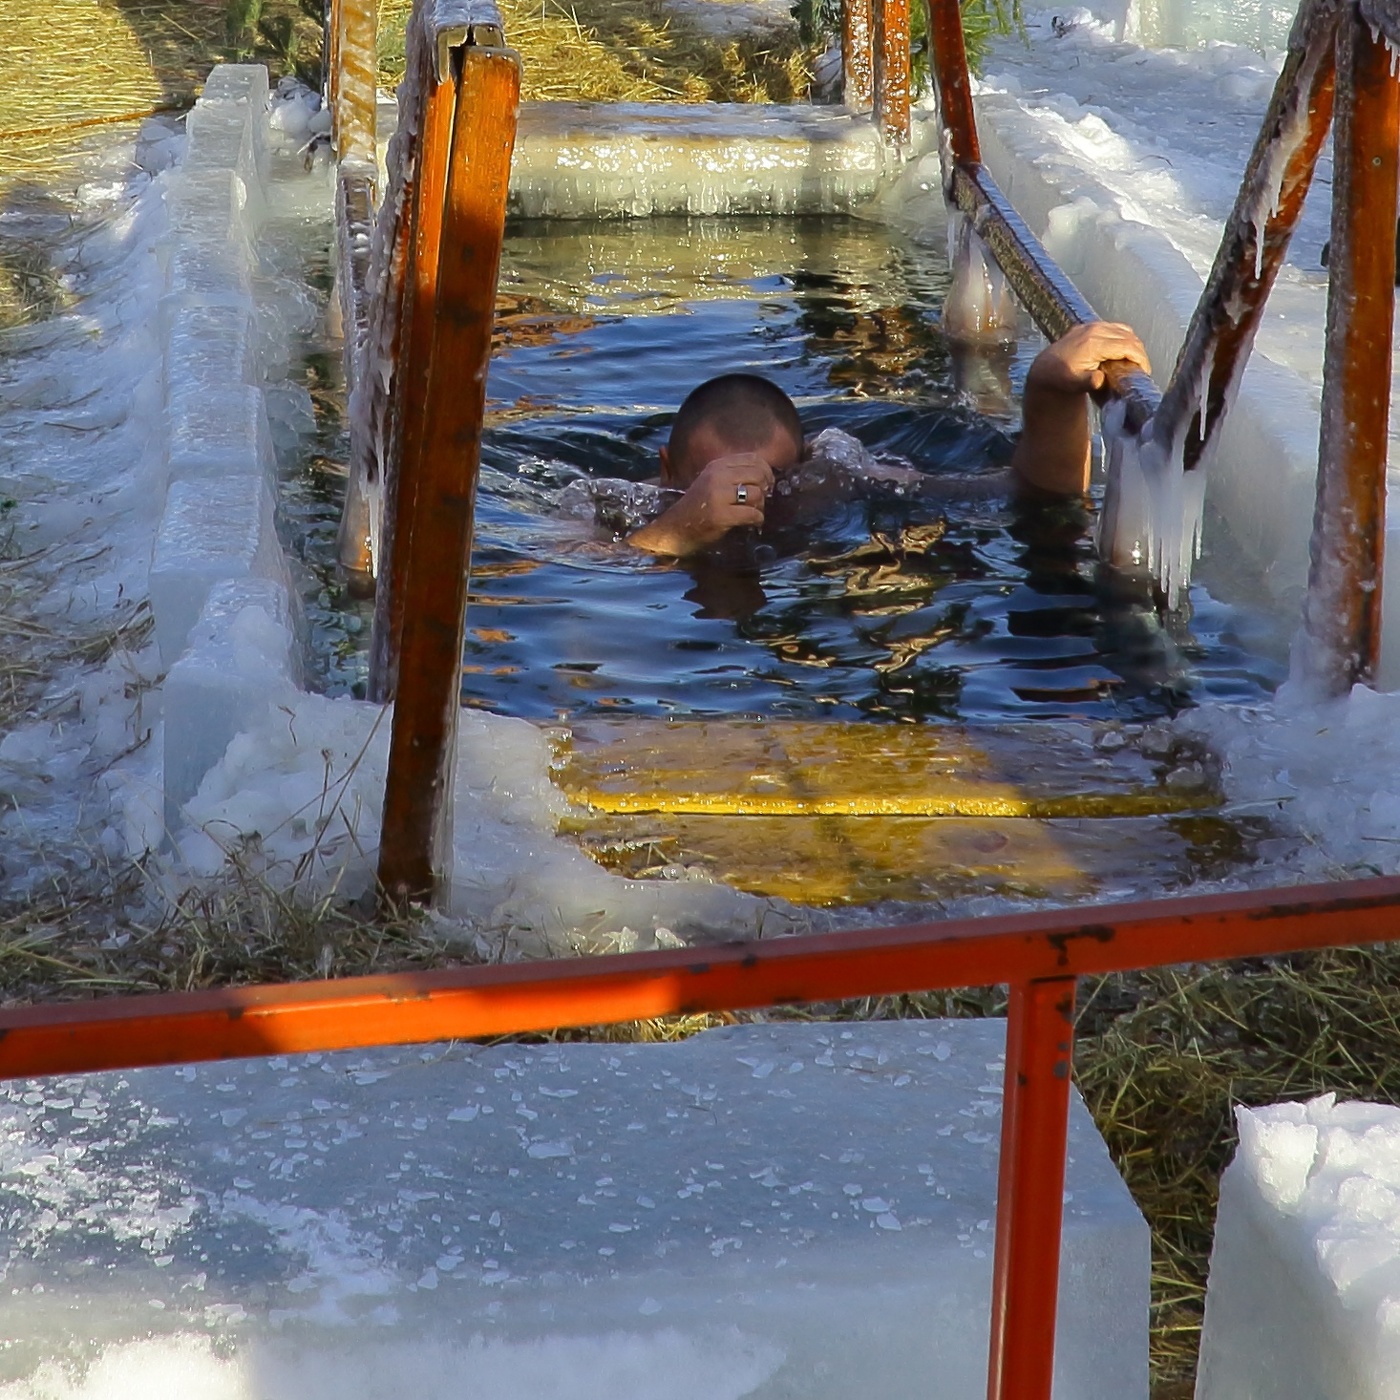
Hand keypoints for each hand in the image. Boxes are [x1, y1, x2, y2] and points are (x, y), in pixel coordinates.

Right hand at [627, 453, 774, 555]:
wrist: (674, 528)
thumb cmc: (695, 506)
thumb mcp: (708, 480)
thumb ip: (730, 471)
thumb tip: (761, 469)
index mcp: (717, 465)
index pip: (753, 459)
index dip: (766, 471)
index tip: (765, 484)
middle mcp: (717, 476)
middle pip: (758, 475)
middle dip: (765, 490)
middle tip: (761, 501)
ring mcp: (718, 495)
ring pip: (757, 494)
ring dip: (761, 507)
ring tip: (754, 513)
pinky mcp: (721, 515)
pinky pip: (752, 514)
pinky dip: (757, 520)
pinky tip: (752, 523)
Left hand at [1026, 321, 1150, 396]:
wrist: (1046, 369)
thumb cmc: (1061, 379)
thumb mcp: (1073, 384)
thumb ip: (1088, 382)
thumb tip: (1098, 379)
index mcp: (1093, 343)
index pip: (1127, 346)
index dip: (1140, 358)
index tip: (1144, 371)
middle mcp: (1094, 330)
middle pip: (1129, 337)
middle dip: (1139, 352)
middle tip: (1141, 368)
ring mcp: (1092, 325)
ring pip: (1124, 330)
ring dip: (1132, 344)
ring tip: (1134, 361)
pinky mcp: (1090, 325)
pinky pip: (1115, 328)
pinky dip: (1123, 338)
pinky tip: (1123, 352)